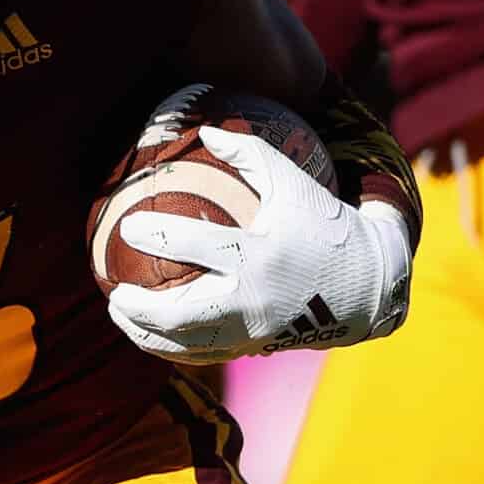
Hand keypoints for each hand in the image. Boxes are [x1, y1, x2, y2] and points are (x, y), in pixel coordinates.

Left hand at [105, 126, 412, 362]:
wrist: (370, 284)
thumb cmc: (326, 225)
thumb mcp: (294, 182)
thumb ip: (250, 154)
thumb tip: (206, 129)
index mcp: (260, 255)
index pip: (200, 246)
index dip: (160, 236)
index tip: (129, 228)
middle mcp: (254, 298)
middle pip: (182, 314)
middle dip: (141, 309)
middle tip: (114, 294)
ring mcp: (254, 330)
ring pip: (188, 345)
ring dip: (148, 335)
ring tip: (122, 316)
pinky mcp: (257, 347)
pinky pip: (205, 355)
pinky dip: (173, 349)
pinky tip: (150, 335)